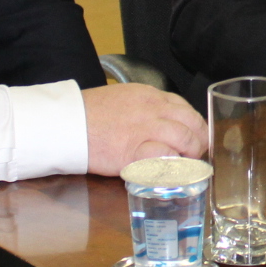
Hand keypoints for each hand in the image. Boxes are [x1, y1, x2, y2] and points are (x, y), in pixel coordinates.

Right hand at [83, 83, 207, 174]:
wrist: (66, 122)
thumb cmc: (89, 113)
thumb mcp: (123, 98)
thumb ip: (145, 108)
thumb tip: (163, 121)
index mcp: (149, 95)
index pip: (185, 108)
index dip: (194, 125)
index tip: (193, 137)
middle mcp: (152, 109)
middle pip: (192, 122)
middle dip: (199, 140)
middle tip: (194, 154)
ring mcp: (145, 129)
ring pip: (185, 138)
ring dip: (189, 154)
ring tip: (185, 164)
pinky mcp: (134, 152)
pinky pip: (165, 157)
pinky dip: (172, 166)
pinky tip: (169, 170)